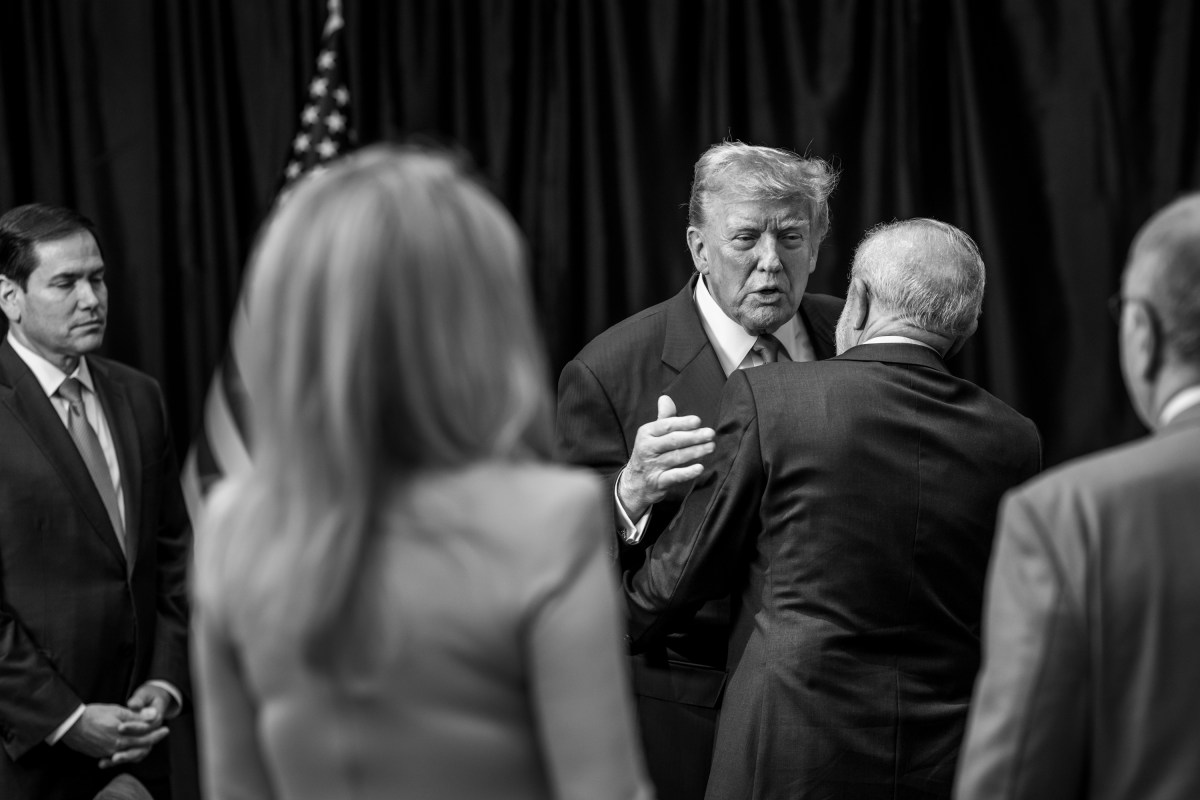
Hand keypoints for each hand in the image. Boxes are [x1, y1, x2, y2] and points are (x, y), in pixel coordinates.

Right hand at [96, 684, 174, 767]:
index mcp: (122, 736)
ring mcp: (108, 753)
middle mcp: (116, 747)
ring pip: (130, 754)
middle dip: (153, 739)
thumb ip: (136, 716)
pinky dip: (126, 754)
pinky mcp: (100, 754)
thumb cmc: (94, 715)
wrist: (70, 725)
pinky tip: (129, 750)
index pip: (146, 737)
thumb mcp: (117, 711)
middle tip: (163, 732)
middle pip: (140, 746)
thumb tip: (154, 715)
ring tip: (148, 742)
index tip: (165, 728)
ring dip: (141, 748)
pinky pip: (117, 757)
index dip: (157, 732)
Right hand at [618, 395, 714, 520]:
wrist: (635, 483)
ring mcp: (652, 466)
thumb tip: (665, 398)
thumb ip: (663, 418)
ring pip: (676, 457)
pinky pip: (674, 476)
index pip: (666, 426)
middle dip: (693, 437)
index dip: (682, 423)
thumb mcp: (652, 435)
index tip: (698, 421)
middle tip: (710, 433)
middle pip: (672, 441)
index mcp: (646, 433)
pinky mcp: (658, 482)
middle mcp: (647, 448)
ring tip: (711, 447)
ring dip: (695, 452)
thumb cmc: (649, 453)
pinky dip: (687, 472)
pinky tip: (700, 468)